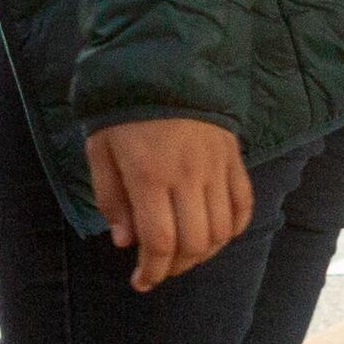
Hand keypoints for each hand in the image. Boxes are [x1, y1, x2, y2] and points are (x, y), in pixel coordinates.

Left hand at [88, 117, 251, 293]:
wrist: (163, 60)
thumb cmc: (123, 108)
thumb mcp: (100, 149)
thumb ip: (111, 198)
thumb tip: (125, 242)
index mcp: (150, 175)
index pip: (160, 242)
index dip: (152, 271)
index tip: (141, 282)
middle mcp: (188, 176)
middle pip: (194, 243)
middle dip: (176, 266)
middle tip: (160, 268)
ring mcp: (216, 167)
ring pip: (222, 229)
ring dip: (204, 251)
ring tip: (185, 253)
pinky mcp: (234, 157)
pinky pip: (243, 203)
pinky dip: (234, 227)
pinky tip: (217, 233)